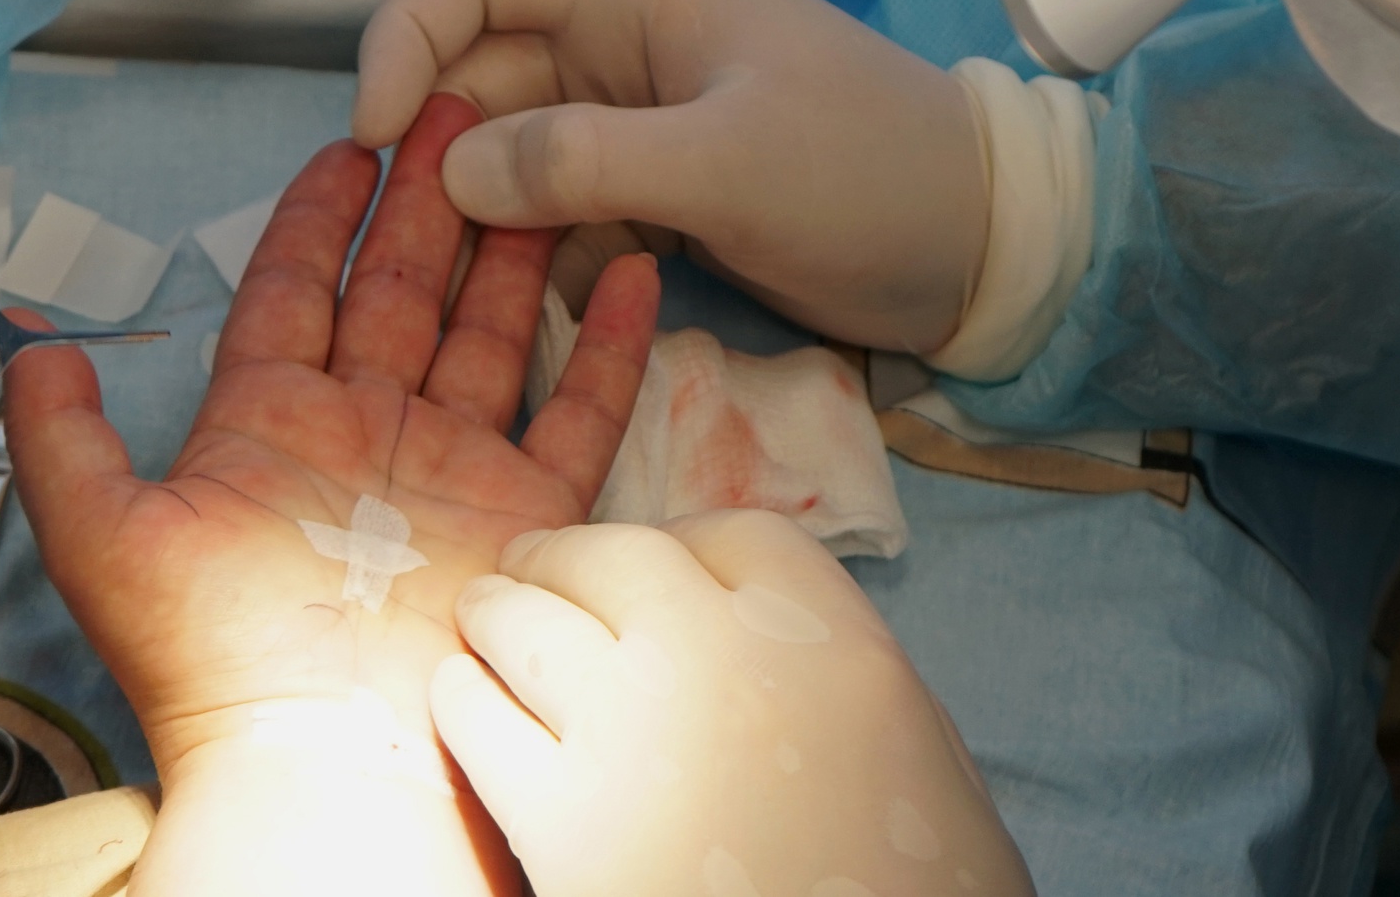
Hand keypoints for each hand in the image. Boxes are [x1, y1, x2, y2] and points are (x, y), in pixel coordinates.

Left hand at [5, 93, 659, 896]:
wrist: (327, 769)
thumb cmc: (215, 666)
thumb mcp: (110, 540)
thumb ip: (64, 442)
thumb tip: (33, 352)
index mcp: (271, 423)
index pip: (297, 288)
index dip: (320, 214)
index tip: (350, 139)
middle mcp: (366, 431)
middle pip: (403, 287)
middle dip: (429, 198)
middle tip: (461, 106)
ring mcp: (453, 470)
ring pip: (494, 329)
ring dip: (517, 244)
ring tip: (545, 157)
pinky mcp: (529, 516)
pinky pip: (580, 413)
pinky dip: (612, 345)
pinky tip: (636, 269)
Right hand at [352, 0, 991, 354]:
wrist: (986, 246)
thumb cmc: (869, 175)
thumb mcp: (728, 164)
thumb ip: (583, 160)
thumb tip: (451, 167)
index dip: (405, 38)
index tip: (377, 141)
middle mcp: (619, 37)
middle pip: (474, 72)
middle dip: (441, 156)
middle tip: (427, 253)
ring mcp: (635, 114)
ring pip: (508, 152)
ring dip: (488, 220)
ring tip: (487, 297)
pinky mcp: (653, 186)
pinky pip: (556, 208)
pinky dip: (544, 257)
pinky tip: (564, 311)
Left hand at [431, 512, 1034, 896]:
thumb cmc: (921, 896)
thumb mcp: (933, 767)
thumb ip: (857, 681)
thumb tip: (792, 640)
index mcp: (837, 648)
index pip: (740, 538)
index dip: (690, 547)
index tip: (664, 573)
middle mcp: (726, 664)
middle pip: (619, 558)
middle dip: (571, 559)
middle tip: (538, 570)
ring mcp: (632, 735)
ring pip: (530, 621)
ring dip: (501, 611)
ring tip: (484, 615)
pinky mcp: (560, 822)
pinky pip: (478, 715)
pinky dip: (466, 696)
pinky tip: (469, 701)